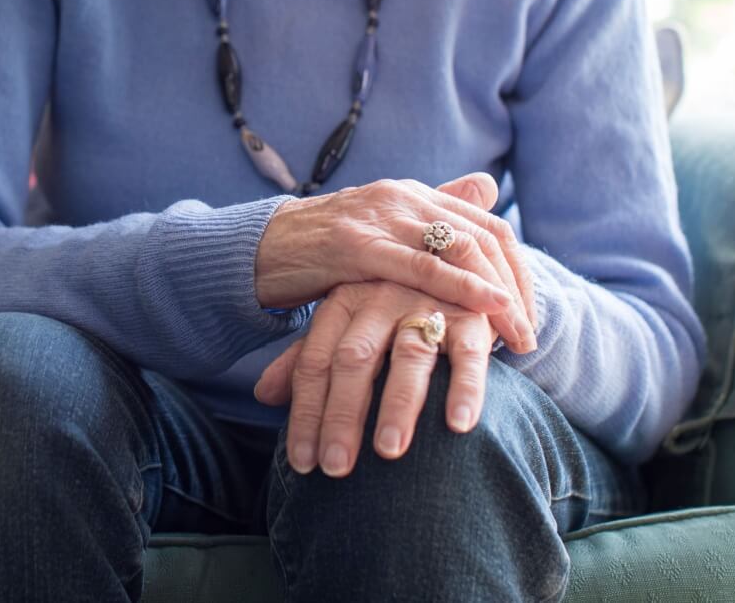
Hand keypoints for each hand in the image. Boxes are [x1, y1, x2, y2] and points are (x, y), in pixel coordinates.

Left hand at [253, 279, 496, 476]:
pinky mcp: (471, 314)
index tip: (302, 462)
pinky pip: (467, 353)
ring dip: (398, 406)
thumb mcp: (345, 327)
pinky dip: (464, 388)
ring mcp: (426, 303)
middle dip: (342, 416)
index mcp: (342, 302)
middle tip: (336, 468)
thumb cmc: (390, 314)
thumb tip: (263, 395)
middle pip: (354, 359)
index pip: (314, 362)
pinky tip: (457, 425)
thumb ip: (307, 359)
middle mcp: (380, 299)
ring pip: (408, 357)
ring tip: (388, 452)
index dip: (305, 413)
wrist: (453, 267)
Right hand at [254, 174, 538, 352]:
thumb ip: (429, 218)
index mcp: (412, 195)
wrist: (255, 250)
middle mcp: (403, 197)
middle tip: (531, 334)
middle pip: (483, 236)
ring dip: (499, 294)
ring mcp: (381, 217)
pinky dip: (461, 288)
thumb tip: (486, 186)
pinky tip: (486, 312)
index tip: (529, 314)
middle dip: (517, 286)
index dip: (517, 269)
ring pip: (462, 247)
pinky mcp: (356, 245)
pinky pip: (421, 266)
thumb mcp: (379, 235)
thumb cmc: (319, 253)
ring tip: (519, 336)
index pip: (485, 225)